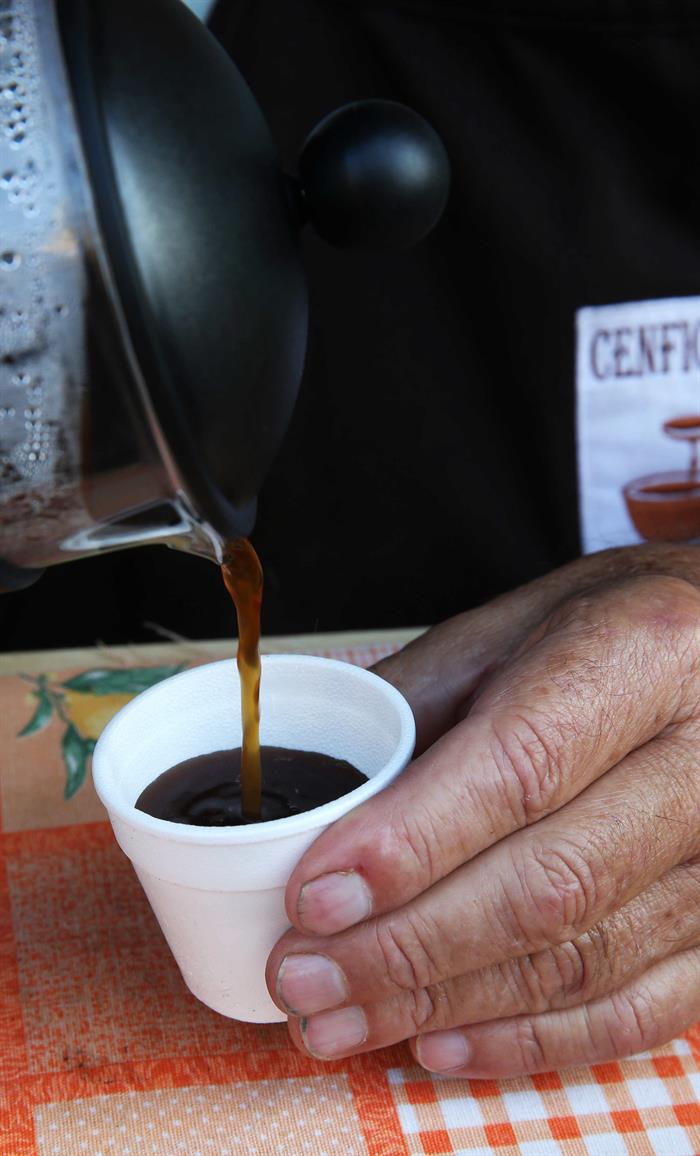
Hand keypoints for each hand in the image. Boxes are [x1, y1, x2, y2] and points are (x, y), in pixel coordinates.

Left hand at [266, 544, 699, 1077]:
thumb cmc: (612, 632)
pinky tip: (441, 1040)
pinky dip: (531, 1041)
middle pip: (552, 883)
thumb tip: (317, 812)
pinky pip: (638, 1011)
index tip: (315, 896)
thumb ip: (415, 707)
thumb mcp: (510, 628)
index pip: (522, 766)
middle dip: (408, 946)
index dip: (411, 843)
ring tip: (340, 1017)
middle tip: (302, 975)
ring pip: (585, 959)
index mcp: (644, 654)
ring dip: (448, 1003)